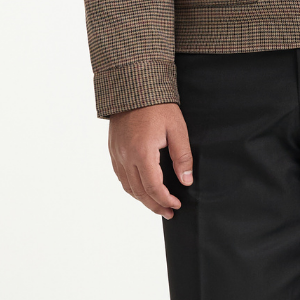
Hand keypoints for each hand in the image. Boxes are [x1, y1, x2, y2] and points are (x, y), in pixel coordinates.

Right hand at [108, 103, 192, 218]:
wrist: (133, 86)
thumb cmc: (158, 105)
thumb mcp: (177, 129)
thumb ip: (182, 157)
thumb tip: (186, 181)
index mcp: (142, 152)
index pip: (153, 187)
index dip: (165, 200)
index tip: (176, 205)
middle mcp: (126, 156)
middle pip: (138, 191)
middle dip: (155, 205)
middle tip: (169, 213)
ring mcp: (117, 153)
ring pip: (127, 186)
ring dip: (142, 199)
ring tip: (157, 205)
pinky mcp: (113, 149)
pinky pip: (120, 176)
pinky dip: (131, 187)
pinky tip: (141, 189)